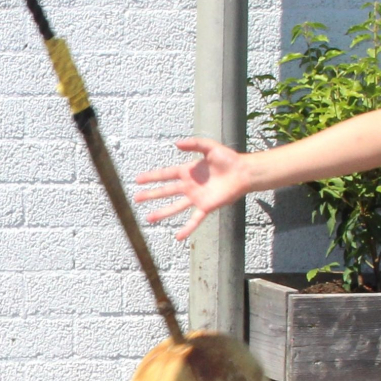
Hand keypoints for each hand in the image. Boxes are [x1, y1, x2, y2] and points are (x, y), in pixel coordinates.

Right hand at [134, 138, 258, 241]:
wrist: (243, 173)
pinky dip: (186, 228)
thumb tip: (175, 144)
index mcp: (187, 172)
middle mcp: (189, 186)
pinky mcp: (206, 207)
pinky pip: (194, 220)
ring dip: (162, 213)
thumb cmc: (228, 159)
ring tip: (149, 219)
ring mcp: (196, 198)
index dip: (151, 177)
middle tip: (136, 199)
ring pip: (175, 207)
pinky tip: (178, 237)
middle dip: (151, 195)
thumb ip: (194, 144)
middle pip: (166, 191)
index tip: (137, 179)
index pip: (165, 174)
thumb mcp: (210, 147)